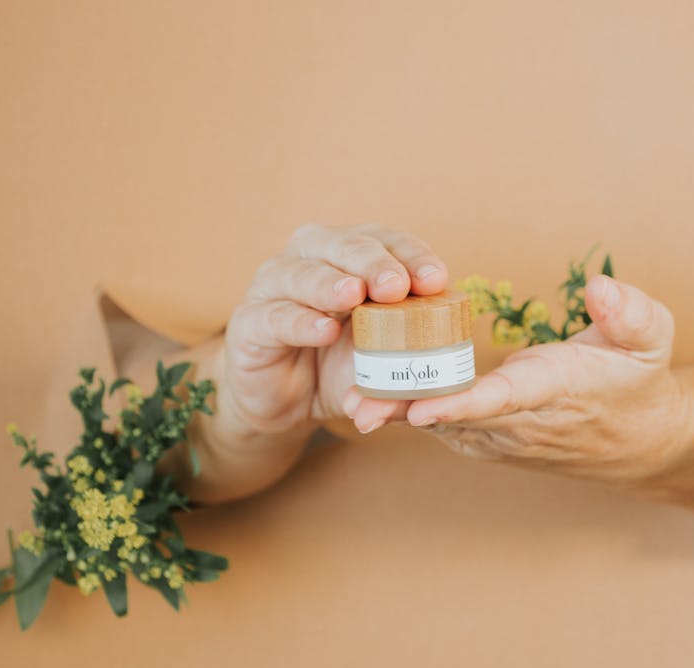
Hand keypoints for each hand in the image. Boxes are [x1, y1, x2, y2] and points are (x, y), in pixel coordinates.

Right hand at [222, 222, 448, 434]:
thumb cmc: (339, 365)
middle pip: (343, 246)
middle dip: (372, 263)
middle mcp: (310, 258)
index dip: (411, 255)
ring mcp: (273, 286)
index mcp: (350, 256)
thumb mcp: (383, 361)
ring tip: (354, 296)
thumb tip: (444, 377)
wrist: (286, 401)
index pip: (385, 241)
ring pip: (302, 273)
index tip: (436, 279)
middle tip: (395, 286)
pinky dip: (300, 322)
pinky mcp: (249, 322)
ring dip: (330, 284)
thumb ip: (411, 363)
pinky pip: (275, 317)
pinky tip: (323, 331)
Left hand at [344, 274, 693, 484]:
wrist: (638, 441)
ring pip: (441, 424)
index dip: (458, 404)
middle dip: (404, 409)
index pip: (501, 400)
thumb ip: (630, 313)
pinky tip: (370, 392)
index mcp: (553, 389)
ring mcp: (501, 436)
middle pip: (454, 416)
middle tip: (353, 402)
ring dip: (397, 412)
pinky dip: (408, 410)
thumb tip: (601, 287)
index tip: (418, 408)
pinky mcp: (488, 438)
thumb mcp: (652, 340)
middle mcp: (520, 421)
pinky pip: (443, 424)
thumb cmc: (639, 381)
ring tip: (348, 396)